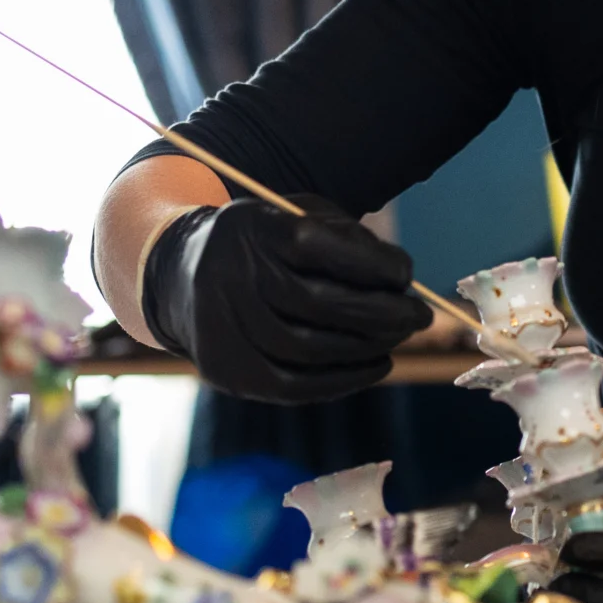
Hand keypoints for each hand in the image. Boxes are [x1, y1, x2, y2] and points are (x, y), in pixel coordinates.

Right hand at [138, 195, 429, 403]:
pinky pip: (292, 386)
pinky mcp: (226, 369)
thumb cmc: (265, 243)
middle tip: (420, 317)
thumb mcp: (296, 216)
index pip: (314, 245)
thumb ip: (346, 237)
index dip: (368, 263)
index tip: (405, 274)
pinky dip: (343, 381)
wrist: (183, 274)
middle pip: (316, 303)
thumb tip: (400, 276)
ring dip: (366, 348)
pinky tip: (376, 365)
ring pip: (307, 348)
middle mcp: (231, 276)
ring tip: (399, 338)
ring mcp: (223, 327)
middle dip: (380, 313)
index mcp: (253, 228)